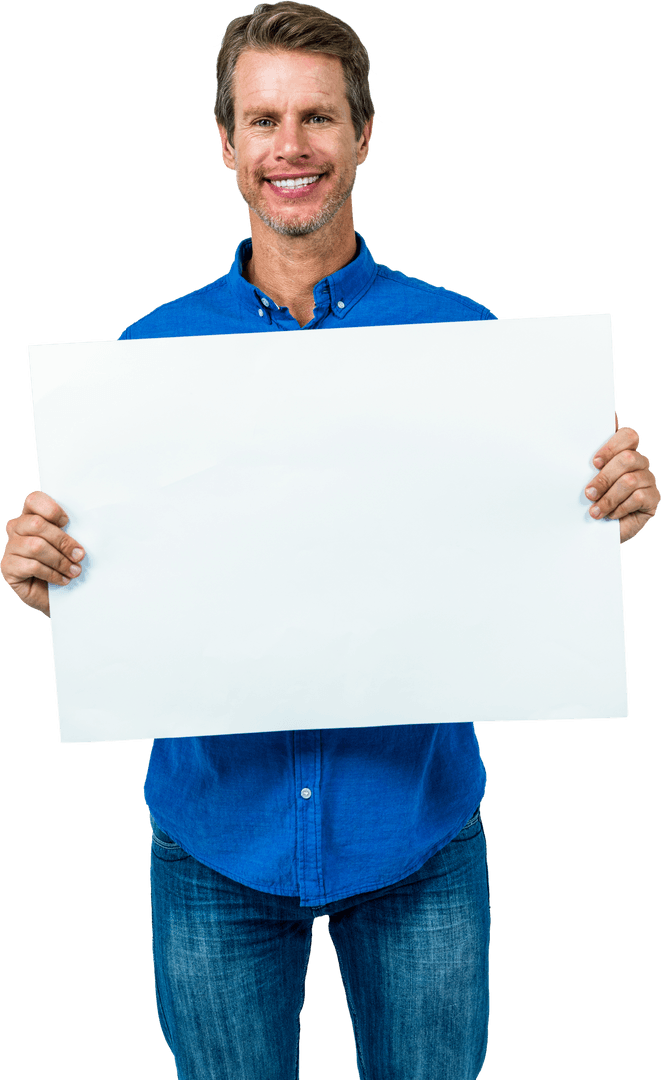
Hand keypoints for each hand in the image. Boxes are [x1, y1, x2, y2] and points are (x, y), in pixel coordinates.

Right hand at [1, 491, 85, 615]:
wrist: (57, 595)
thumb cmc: (64, 565)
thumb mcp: (69, 545)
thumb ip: (70, 534)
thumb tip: (83, 535)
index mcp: (31, 516)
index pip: (34, 499)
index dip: (51, 509)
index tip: (67, 522)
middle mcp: (16, 528)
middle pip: (37, 524)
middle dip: (63, 541)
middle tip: (79, 555)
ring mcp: (10, 547)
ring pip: (36, 546)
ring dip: (60, 561)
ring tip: (74, 571)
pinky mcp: (8, 567)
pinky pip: (32, 566)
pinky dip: (52, 574)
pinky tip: (62, 580)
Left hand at [585, 425, 659, 543]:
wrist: (596, 531)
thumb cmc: (590, 502)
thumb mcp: (585, 481)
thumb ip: (587, 466)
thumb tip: (575, 452)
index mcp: (622, 452)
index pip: (628, 436)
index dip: (611, 447)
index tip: (594, 463)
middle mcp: (638, 463)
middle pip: (628, 458)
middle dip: (604, 478)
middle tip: (589, 493)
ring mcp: (647, 479)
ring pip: (630, 480)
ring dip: (609, 498)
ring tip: (595, 511)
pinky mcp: (653, 498)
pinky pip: (639, 497)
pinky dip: (620, 508)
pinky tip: (611, 515)